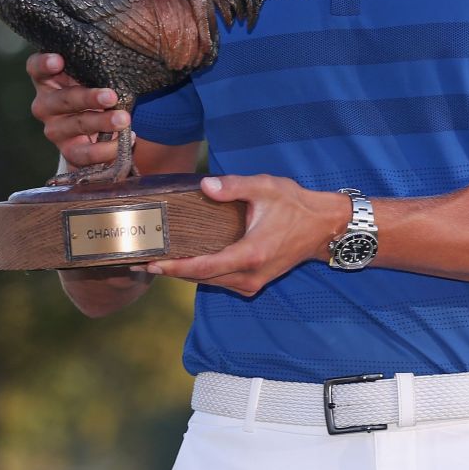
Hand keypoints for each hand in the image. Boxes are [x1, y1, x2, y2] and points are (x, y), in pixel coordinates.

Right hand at [26, 52, 128, 172]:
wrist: (101, 130)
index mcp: (49, 79)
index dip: (43, 64)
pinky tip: (126, 140)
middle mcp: (46, 104)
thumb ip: (102, 57)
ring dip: (100, 123)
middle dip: (87, 98)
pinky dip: (106, 149)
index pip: (35, 68)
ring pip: (75, 126)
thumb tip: (131, 28)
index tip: (59, 61)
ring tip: (124, 119)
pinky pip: (83, 154)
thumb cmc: (98, 88)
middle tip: (111, 96)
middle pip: (61, 100)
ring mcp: (55, 129)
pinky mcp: (68, 152)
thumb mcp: (97, 72)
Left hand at [146, 175, 349, 296]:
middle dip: (173, 272)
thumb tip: (204, 186)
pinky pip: (222, 282)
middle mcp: (250, 274)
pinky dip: (203, 275)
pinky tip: (187, 263)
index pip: (204, 267)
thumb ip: (234, 186)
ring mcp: (254, 282)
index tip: (153, 263)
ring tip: (159, 263)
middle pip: (203, 279)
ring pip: (212, 283)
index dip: (176, 267)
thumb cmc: (296, 206)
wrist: (324, 227)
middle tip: (143, 262)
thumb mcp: (266, 188)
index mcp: (250, 254)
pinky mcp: (255, 282)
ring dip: (186, 275)